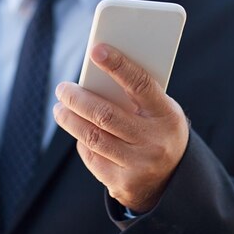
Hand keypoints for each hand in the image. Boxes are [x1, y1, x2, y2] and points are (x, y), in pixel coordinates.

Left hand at [54, 44, 188, 212]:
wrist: (173, 179)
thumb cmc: (158, 130)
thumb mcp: (158, 110)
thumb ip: (133, 95)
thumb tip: (95, 75)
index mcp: (166, 115)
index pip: (140, 85)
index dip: (118, 65)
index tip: (96, 50)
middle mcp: (153, 141)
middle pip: (105, 115)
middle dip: (77, 99)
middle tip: (62, 88)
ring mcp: (138, 165)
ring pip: (92, 137)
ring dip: (70, 120)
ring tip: (60, 108)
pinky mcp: (122, 183)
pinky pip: (92, 157)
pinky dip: (82, 142)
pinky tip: (77, 131)